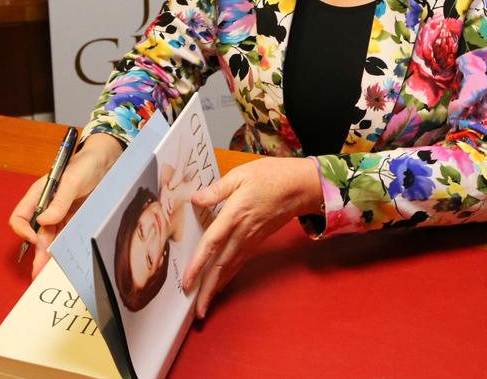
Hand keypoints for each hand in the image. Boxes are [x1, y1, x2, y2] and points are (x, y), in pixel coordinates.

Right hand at [9, 132, 122, 277]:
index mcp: (40, 194)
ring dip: (49, 254)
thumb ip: (60, 201)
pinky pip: (65, 236)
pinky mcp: (74, 218)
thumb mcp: (73, 180)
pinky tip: (64, 260)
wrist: (107, 161)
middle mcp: (47, 206)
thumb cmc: (86, 164)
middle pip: (36, 233)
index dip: (23, 230)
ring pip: (50, 238)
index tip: (34, 239)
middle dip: (37, 252)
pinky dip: (63, 248)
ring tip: (48, 272)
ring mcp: (60, 213)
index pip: (21, 217)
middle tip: (38, 271)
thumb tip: (44, 222)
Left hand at [182, 156, 321, 318]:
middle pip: (221, 265)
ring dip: (216, 288)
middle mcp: (242, 232)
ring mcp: (251, 239)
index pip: (212, 243)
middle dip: (206, 289)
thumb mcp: (240, 175)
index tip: (186, 282)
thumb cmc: (271, 176)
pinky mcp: (257, 241)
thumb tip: (195, 199)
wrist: (300, 186)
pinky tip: (220, 284)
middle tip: (195, 311)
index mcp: (234, 214)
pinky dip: (228, 277)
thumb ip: (216, 189)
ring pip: (230, 268)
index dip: (198, 264)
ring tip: (203, 306)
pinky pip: (239, 263)